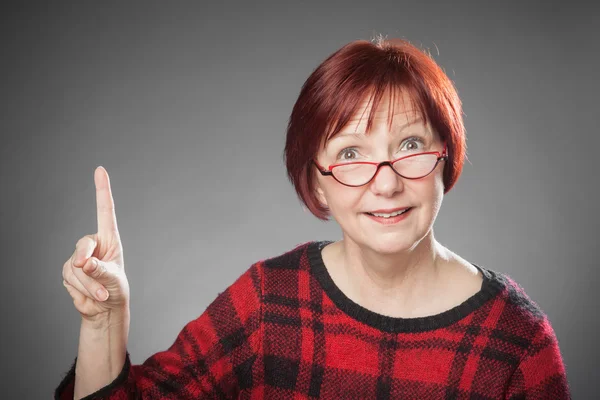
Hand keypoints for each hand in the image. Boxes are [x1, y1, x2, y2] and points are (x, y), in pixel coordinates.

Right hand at [62, 166, 129, 322]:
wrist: (104, 309)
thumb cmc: (115, 289)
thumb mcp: (113, 279)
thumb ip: (101, 270)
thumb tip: (83, 262)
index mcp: (109, 240)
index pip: (104, 211)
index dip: (102, 190)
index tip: (100, 170)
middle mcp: (93, 245)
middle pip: (83, 245)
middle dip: (86, 262)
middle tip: (91, 273)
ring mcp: (78, 257)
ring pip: (74, 267)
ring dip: (88, 284)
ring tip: (100, 294)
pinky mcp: (68, 270)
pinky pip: (69, 278)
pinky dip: (81, 289)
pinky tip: (89, 295)